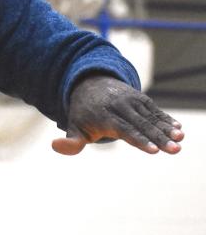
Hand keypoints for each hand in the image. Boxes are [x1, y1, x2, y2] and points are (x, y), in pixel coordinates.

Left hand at [51, 75, 183, 155]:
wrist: (90, 84)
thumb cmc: (83, 114)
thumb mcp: (74, 127)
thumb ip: (70, 141)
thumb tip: (54, 146)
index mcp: (103, 116)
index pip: (124, 130)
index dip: (139, 140)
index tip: (153, 150)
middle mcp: (119, 106)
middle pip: (141, 124)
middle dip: (158, 137)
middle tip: (174, 150)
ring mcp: (131, 100)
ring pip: (151, 117)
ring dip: (166, 128)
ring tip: (180, 139)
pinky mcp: (140, 98)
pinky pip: (155, 110)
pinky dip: (166, 118)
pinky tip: (178, 129)